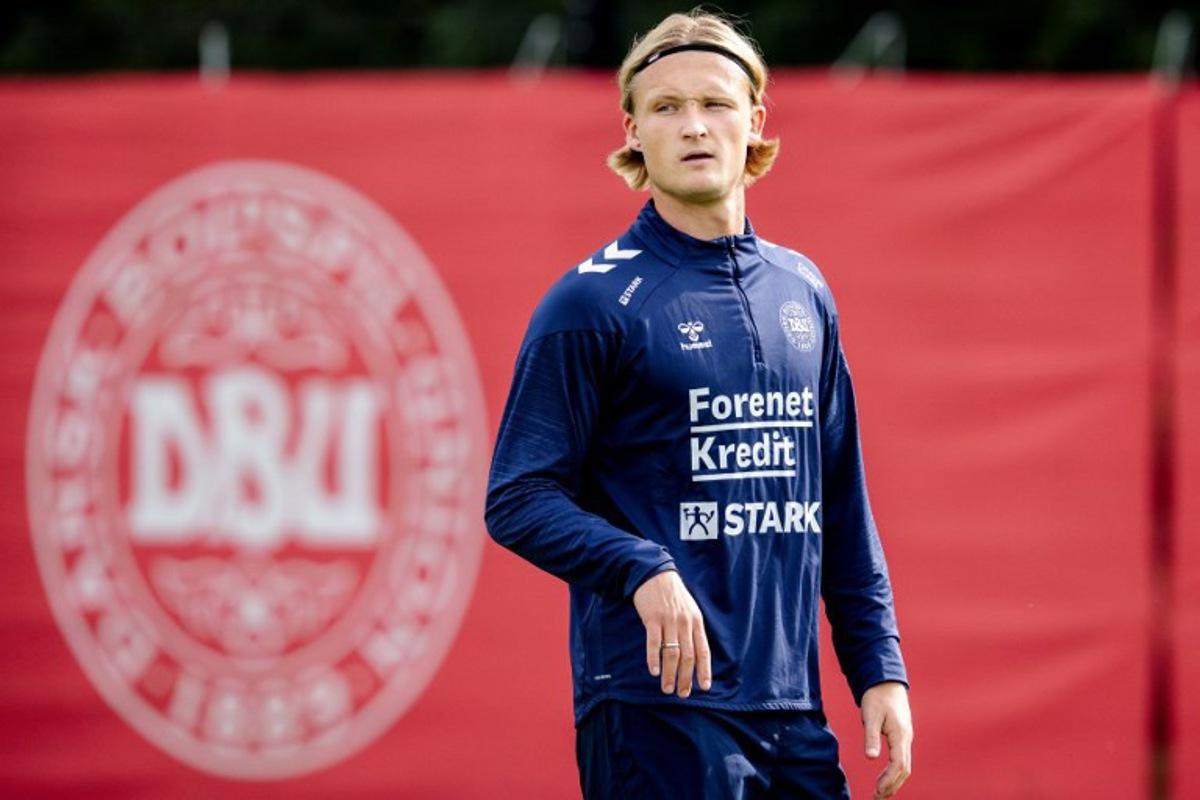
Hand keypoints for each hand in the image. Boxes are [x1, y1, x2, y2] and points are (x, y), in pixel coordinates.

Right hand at [631, 569, 710, 697]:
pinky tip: (654, 671)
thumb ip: (692, 630)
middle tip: (682, 693)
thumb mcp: (689, 610)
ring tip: (667, 688)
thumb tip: (694, 655)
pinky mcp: (652, 619)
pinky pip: (654, 643)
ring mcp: (669, 621)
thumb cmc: (673, 595)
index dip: (704, 670)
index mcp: (696, 622)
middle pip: (688, 656)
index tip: (704, 687)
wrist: (655, 574)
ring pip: (672, 653)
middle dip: (686, 678)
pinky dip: (654, 658)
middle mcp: (685, 623)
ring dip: (670, 674)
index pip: (703, 650)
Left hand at [862, 681, 912, 798]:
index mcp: (900, 735)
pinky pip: (902, 759)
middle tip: (877, 797)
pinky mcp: (902, 736)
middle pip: (904, 769)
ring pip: (904, 766)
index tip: (877, 791)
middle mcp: (906, 739)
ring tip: (881, 793)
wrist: (886, 682)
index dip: (889, 780)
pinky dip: (895, 772)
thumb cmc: (877, 697)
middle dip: (892, 785)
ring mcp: (906, 738)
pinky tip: (886, 778)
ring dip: (894, 781)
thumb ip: (871, 737)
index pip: (898, 764)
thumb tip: (870, 758)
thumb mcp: (870, 715)